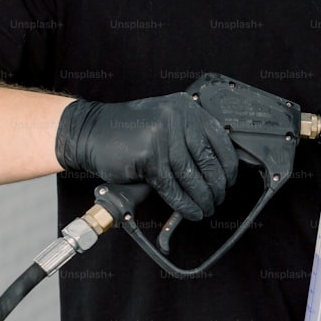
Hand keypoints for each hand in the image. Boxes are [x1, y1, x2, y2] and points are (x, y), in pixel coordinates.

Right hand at [55, 92, 238, 220]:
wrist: (91, 132)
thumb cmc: (128, 131)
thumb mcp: (165, 123)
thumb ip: (190, 137)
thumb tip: (218, 170)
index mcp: (186, 109)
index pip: (220, 142)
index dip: (228, 167)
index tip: (229, 181)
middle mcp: (177, 119)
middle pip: (207, 161)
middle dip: (216, 187)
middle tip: (217, 200)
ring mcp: (162, 137)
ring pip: (191, 177)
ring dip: (202, 199)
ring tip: (205, 209)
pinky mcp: (149, 157)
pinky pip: (172, 187)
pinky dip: (184, 204)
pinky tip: (190, 211)